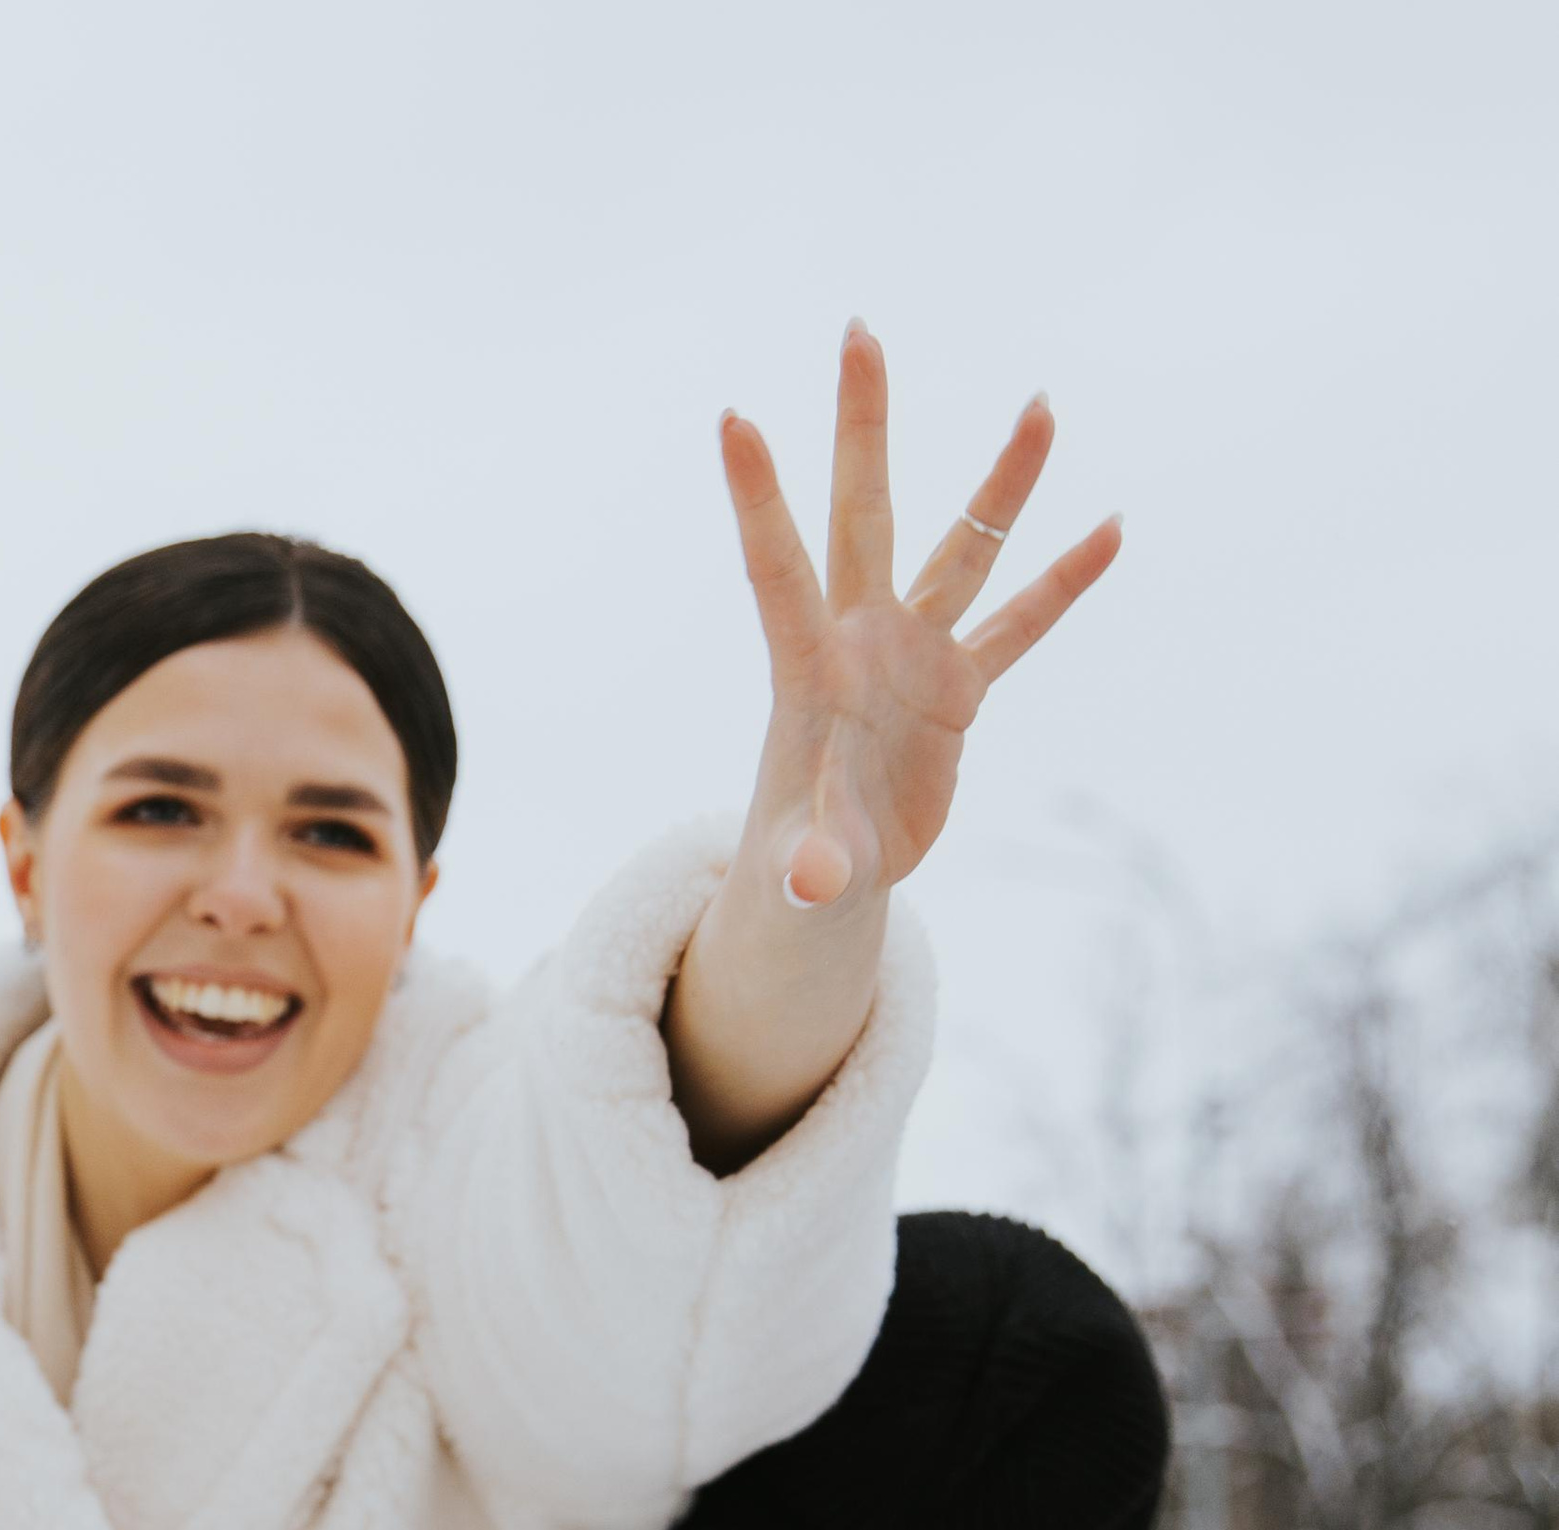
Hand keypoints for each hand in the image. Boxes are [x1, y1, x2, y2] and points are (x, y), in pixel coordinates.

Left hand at [667, 324, 1118, 1170]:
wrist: (833, 883)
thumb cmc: (802, 868)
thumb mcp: (808, 873)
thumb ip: (815, 865)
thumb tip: (814, 886)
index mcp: (808, 672)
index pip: (778, 569)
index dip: (758, 499)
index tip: (733, 416)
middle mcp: (860, 640)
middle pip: (865, 515)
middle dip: (864, 427)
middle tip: (861, 328)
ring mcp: (913, 655)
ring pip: (961, 549)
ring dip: (1001, 484)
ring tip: (1044, 404)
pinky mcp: (958, 688)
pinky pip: (1020, 624)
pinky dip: (1063, 582)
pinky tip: (1111, 528)